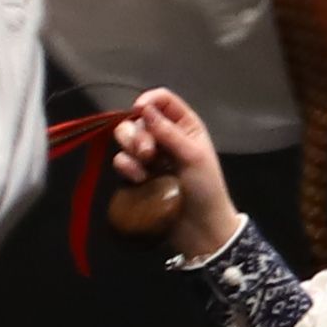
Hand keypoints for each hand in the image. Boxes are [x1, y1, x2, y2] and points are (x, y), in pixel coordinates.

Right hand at [105, 86, 240, 264]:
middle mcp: (165, 136)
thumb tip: (143, 107)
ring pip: (125, 139)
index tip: (139, 110)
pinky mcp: (135, 174)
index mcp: (184, 126)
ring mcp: (149, 156)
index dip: (148, 101)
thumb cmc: (205, 188)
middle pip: (137, 119)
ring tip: (145, 168)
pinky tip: (139, 180)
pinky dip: (127, 169)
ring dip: (131, 150)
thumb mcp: (193, 156)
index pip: (162, 100)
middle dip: (137, 133)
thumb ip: (168, 132)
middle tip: (148, 153)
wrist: (198, 226)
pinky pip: (121, 161)